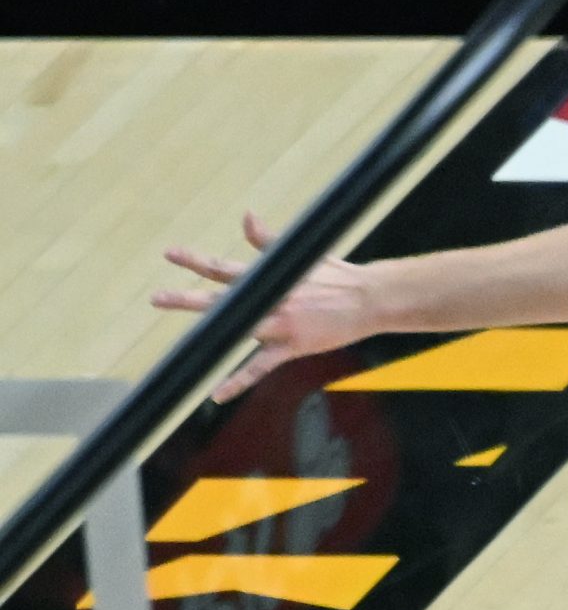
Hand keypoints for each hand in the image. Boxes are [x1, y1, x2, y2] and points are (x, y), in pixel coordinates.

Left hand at [154, 212, 376, 402]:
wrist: (369, 298)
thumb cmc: (338, 275)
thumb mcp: (301, 254)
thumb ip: (268, 240)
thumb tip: (246, 216)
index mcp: (270, 277)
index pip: (225, 266)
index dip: (196, 260)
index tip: (171, 254)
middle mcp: (270, 299)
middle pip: (220, 298)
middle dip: (187, 297)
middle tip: (157, 297)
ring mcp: (279, 324)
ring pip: (236, 331)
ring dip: (208, 336)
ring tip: (182, 349)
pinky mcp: (292, 346)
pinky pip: (259, 367)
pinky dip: (238, 381)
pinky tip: (218, 393)